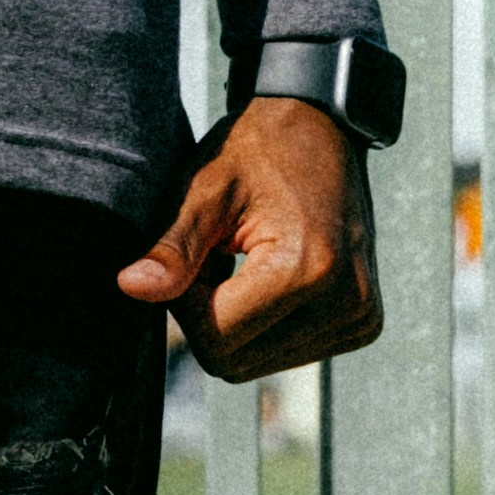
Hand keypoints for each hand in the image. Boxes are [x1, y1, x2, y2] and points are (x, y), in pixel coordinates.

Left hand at [118, 94, 383, 385]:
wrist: (323, 129)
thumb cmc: (258, 151)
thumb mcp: (205, 190)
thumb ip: (172, 248)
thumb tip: (131, 289)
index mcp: (309, 269)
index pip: (217, 340)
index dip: (186, 304)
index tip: (193, 254)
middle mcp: (346, 302)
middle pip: (236, 362)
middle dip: (210, 318)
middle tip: (214, 257)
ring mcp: (360, 317)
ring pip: (259, 365)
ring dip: (237, 322)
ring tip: (243, 263)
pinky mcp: (364, 322)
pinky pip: (288, 355)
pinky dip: (266, 324)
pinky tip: (269, 277)